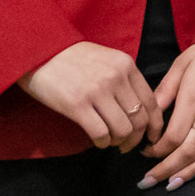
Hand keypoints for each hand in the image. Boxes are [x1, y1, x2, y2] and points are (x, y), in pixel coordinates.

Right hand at [19, 42, 160, 151]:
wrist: (40, 50)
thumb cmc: (72, 58)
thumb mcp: (107, 59)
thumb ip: (124, 79)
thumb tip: (138, 108)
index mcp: (126, 66)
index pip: (151, 102)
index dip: (155, 125)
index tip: (151, 136)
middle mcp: (116, 78)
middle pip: (140, 119)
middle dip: (137, 138)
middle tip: (128, 145)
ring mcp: (97, 91)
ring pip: (123, 129)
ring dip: (120, 142)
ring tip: (112, 143)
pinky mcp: (76, 105)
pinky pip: (101, 133)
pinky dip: (103, 143)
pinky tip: (98, 142)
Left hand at [140, 41, 194, 188]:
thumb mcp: (183, 63)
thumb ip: (165, 90)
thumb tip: (148, 116)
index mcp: (194, 96)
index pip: (173, 135)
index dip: (157, 150)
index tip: (145, 152)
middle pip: (190, 150)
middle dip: (167, 169)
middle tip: (150, 181)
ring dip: (192, 172)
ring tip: (174, 184)